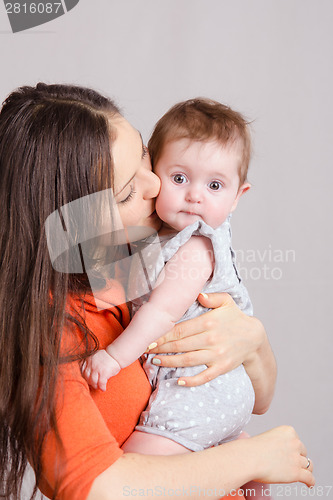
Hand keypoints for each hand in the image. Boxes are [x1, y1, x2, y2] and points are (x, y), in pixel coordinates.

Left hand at [81, 349, 120, 390]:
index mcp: (89, 359)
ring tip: (98, 387)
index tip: (87, 379)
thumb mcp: (96, 355)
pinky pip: (101, 383)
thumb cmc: (108, 356)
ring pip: (92, 381)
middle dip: (89, 381)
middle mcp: (91, 364)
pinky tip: (103, 389)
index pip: (82, 369)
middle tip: (93, 384)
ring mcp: (97, 369)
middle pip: (86, 376)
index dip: (84, 376)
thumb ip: (91, 362)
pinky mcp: (103, 373)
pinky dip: (102, 387)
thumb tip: (88, 371)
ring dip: (95, 386)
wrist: (117, 355)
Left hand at [146, 292, 264, 386]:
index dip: (162, 336)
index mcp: (208, 322)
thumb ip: (211, 297)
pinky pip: (203, 377)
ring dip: (169, 362)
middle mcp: (211, 339)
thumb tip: (198, 294)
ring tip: (155, 362)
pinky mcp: (221, 368)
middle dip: (160, 349)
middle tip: (145, 351)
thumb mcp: (226, 301)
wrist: (254, 338)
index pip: (180, 330)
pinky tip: (178, 381)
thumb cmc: (235, 317)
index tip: (149, 339)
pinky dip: (190, 381)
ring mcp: (216, 355)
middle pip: (179, 346)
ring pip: (187, 361)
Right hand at [249, 426, 314, 486]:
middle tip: (289, 464)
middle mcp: (295, 442)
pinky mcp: (296, 472)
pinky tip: (308, 485)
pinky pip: (309, 478)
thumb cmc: (252, 449)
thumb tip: (283, 456)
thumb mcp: (267, 438)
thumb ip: (278, 443)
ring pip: (308, 465)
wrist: (247, 458)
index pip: (296, 440)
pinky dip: (310, 482)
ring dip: (305, 469)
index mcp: (288, 431)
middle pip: (302, 452)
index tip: (285, 454)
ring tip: (303, 474)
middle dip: (297, 457)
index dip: (291, 448)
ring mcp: (296, 458)